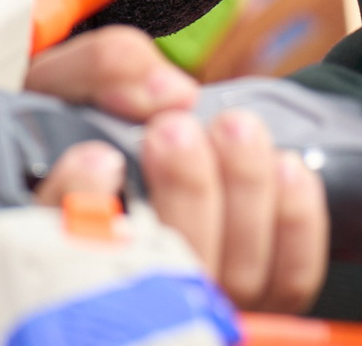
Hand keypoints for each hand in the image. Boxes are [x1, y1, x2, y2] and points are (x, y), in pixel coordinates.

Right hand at [27, 27, 328, 312]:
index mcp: (64, 233)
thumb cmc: (90, 116)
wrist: (150, 142)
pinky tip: (286, 167)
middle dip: (184, 191)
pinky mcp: (255, 294)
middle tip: (178, 128)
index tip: (100, 156)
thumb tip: (171, 90)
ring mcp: (196, 295)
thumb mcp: (72, 77)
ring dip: (243, 193)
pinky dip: (296, 222)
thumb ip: (104, 67)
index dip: (83, 205)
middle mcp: (131, 283)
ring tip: (237, 127)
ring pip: (232, 271)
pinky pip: (289, 277)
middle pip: (165, 265)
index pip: (64, 244)